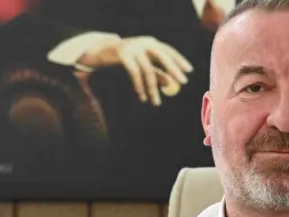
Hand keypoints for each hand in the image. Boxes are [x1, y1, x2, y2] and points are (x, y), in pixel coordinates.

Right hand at [78, 36, 193, 106]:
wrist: (100, 52)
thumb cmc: (125, 60)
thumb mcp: (142, 65)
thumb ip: (156, 72)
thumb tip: (171, 83)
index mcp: (150, 42)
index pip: (168, 50)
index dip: (179, 60)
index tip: (189, 71)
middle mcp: (143, 42)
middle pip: (162, 56)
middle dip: (173, 70)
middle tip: (183, 82)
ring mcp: (132, 47)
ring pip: (148, 69)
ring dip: (152, 88)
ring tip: (155, 102)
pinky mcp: (122, 54)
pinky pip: (135, 73)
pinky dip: (139, 86)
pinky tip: (142, 97)